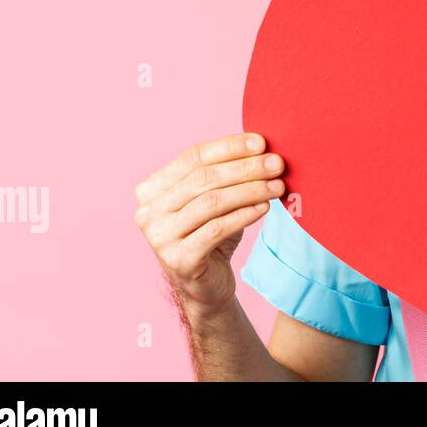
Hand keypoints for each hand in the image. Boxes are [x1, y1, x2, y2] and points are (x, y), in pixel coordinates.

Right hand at [134, 132, 284, 311]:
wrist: (205, 284)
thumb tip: (262, 148)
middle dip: (245, 168)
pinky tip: (264, 207)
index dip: (229, 147)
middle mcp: (148, 211)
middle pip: (203, 179)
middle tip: (277, 164)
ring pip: (211, 202)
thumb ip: (226, 173)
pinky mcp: (178, 259)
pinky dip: (244, 215)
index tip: (261, 142)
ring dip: (250, 190)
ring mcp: (159, 236)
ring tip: (277, 186)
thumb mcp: (214, 198)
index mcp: (152, 188)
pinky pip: (217, 229)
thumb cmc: (211, 233)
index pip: (193, 157)